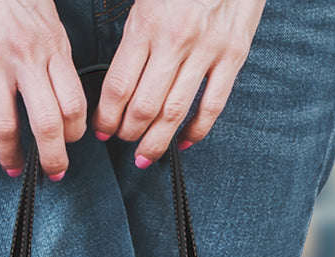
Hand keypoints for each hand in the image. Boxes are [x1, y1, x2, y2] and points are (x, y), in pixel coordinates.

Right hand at [0, 0, 87, 178]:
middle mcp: (23, 57)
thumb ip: (55, 53)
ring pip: (7, 128)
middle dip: (52, 158)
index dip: (76, 133)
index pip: (74, 105)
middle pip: (47, 125)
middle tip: (53, 172)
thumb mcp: (45, 15)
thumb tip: (65, 93)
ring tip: (13, 169)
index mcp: (50, 45)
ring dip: (12, 158)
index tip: (71, 142)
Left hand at [92, 0, 266, 165]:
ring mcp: (206, 50)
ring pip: (174, 113)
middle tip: (123, 141)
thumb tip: (118, 79)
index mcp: (146, 23)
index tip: (102, 130)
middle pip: (143, 107)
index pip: (118, 86)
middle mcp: (175, 40)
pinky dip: (197, 130)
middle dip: (129, 133)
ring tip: (146, 155)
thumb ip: (133, 33)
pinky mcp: (233, 56)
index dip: (106, 117)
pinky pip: (212, 105)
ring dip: (157, 141)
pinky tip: (184, 141)